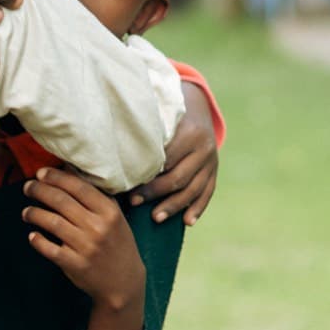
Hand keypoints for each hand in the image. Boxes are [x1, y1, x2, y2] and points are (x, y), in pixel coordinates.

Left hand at [23, 166, 146, 312]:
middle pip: (61, 201)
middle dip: (39, 190)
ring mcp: (86, 247)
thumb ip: (95, 195)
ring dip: (34, 213)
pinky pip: (49, 249)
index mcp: (109, 211)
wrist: (124, 282)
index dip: (56, 177)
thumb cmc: (117, 244)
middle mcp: (98, 227)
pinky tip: (32, 235)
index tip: (41, 173)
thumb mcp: (115, 217)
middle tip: (28, 187)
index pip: (78, 186)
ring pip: (52, 222)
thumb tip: (68, 170)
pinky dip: (37, 240)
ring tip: (27, 212)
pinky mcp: (75, 264)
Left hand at [129, 81, 218, 225]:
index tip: (127, 186)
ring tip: (156, 218)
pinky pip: (207, 192)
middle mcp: (204, 148)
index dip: (147, 175)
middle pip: (179, 177)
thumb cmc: (166, 114)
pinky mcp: (214, 171)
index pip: (167, 160)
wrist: (196, 107)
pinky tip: (187, 222)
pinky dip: (198, 208)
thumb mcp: (159, 117)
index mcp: (190, 133)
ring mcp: (212, 161)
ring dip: (174, 206)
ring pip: (194, 189)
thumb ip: (145, 135)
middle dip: (155, 192)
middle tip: (134, 202)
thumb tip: (115, 156)